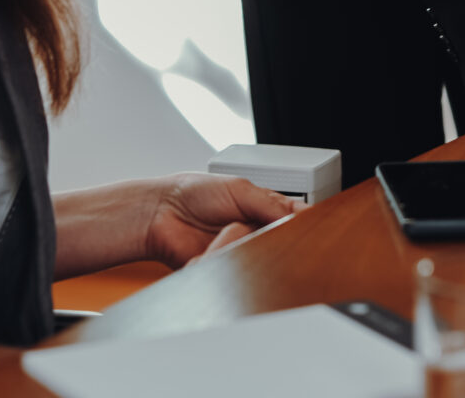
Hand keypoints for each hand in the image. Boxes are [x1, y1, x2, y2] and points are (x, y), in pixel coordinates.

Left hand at [144, 172, 301, 266]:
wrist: (160, 214)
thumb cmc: (195, 193)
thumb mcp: (239, 189)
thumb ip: (271, 204)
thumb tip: (300, 216)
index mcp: (263, 209)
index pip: (294, 220)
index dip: (301, 225)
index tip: (304, 227)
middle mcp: (255, 233)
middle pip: (280, 245)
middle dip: (270, 239)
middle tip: (257, 230)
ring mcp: (240, 253)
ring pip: (259, 261)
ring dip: (244, 247)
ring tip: (226, 232)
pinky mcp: (225, 271)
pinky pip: (237, 274)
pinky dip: (225, 259)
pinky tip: (213, 247)